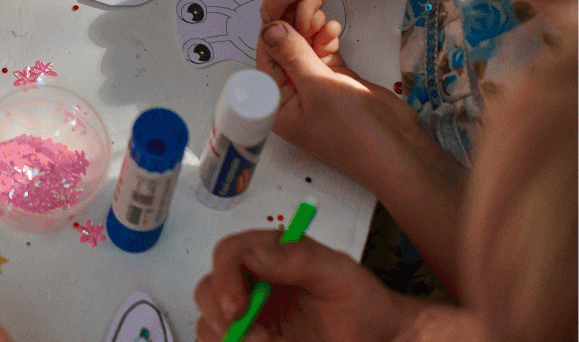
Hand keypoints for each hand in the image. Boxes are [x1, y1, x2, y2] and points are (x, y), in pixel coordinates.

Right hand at [195, 230, 419, 341]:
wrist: (380, 339)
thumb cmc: (363, 304)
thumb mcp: (339, 274)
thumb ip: (300, 258)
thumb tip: (254, 256)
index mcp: (268, 255)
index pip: (228, 254)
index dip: (224, 279)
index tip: (237, 310)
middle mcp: (250, 283)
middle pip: (208, 290)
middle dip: (221, 317)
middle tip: (257, 340)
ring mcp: (249, 317)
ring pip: (209, 325)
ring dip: (228, 339)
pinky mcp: (252, 340)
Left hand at [256, 20, 431, 185]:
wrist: (399, 151)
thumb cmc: (355, 131)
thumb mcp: (318, 88)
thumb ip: (293, 54)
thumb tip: (269, 28)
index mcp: (278, 104)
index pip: (266, 60)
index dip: (271, 33)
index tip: (278, 6)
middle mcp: (294, 96)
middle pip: (285, 53)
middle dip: (293, 29)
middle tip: (304, 8)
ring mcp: (317, 88)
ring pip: (306, 50)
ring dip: (312, 32)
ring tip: (322, 19)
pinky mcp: (338, 81)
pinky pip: (325, 53)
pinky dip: (327, 40)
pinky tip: (332, 29)